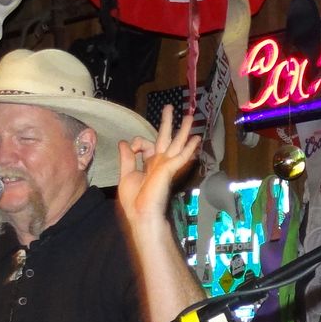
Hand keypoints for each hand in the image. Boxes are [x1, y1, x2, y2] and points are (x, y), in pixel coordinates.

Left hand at [116, 104, 199, 227]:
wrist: (142, 214)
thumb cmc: (135, 200)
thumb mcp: (126, 175)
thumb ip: (127, 158)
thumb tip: (124, 141)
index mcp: (149, 164)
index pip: (146, 144)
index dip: (137, 142)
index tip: (132, 148)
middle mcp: (159, 163)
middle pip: (165, 138)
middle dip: (168, 122)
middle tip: (172, 107)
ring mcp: (166, 165)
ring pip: (177, 143)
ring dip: (183, 129)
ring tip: (190, 116)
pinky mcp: (170, 169)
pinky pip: (181, 155)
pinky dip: (189, 147)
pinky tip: (197, 139)